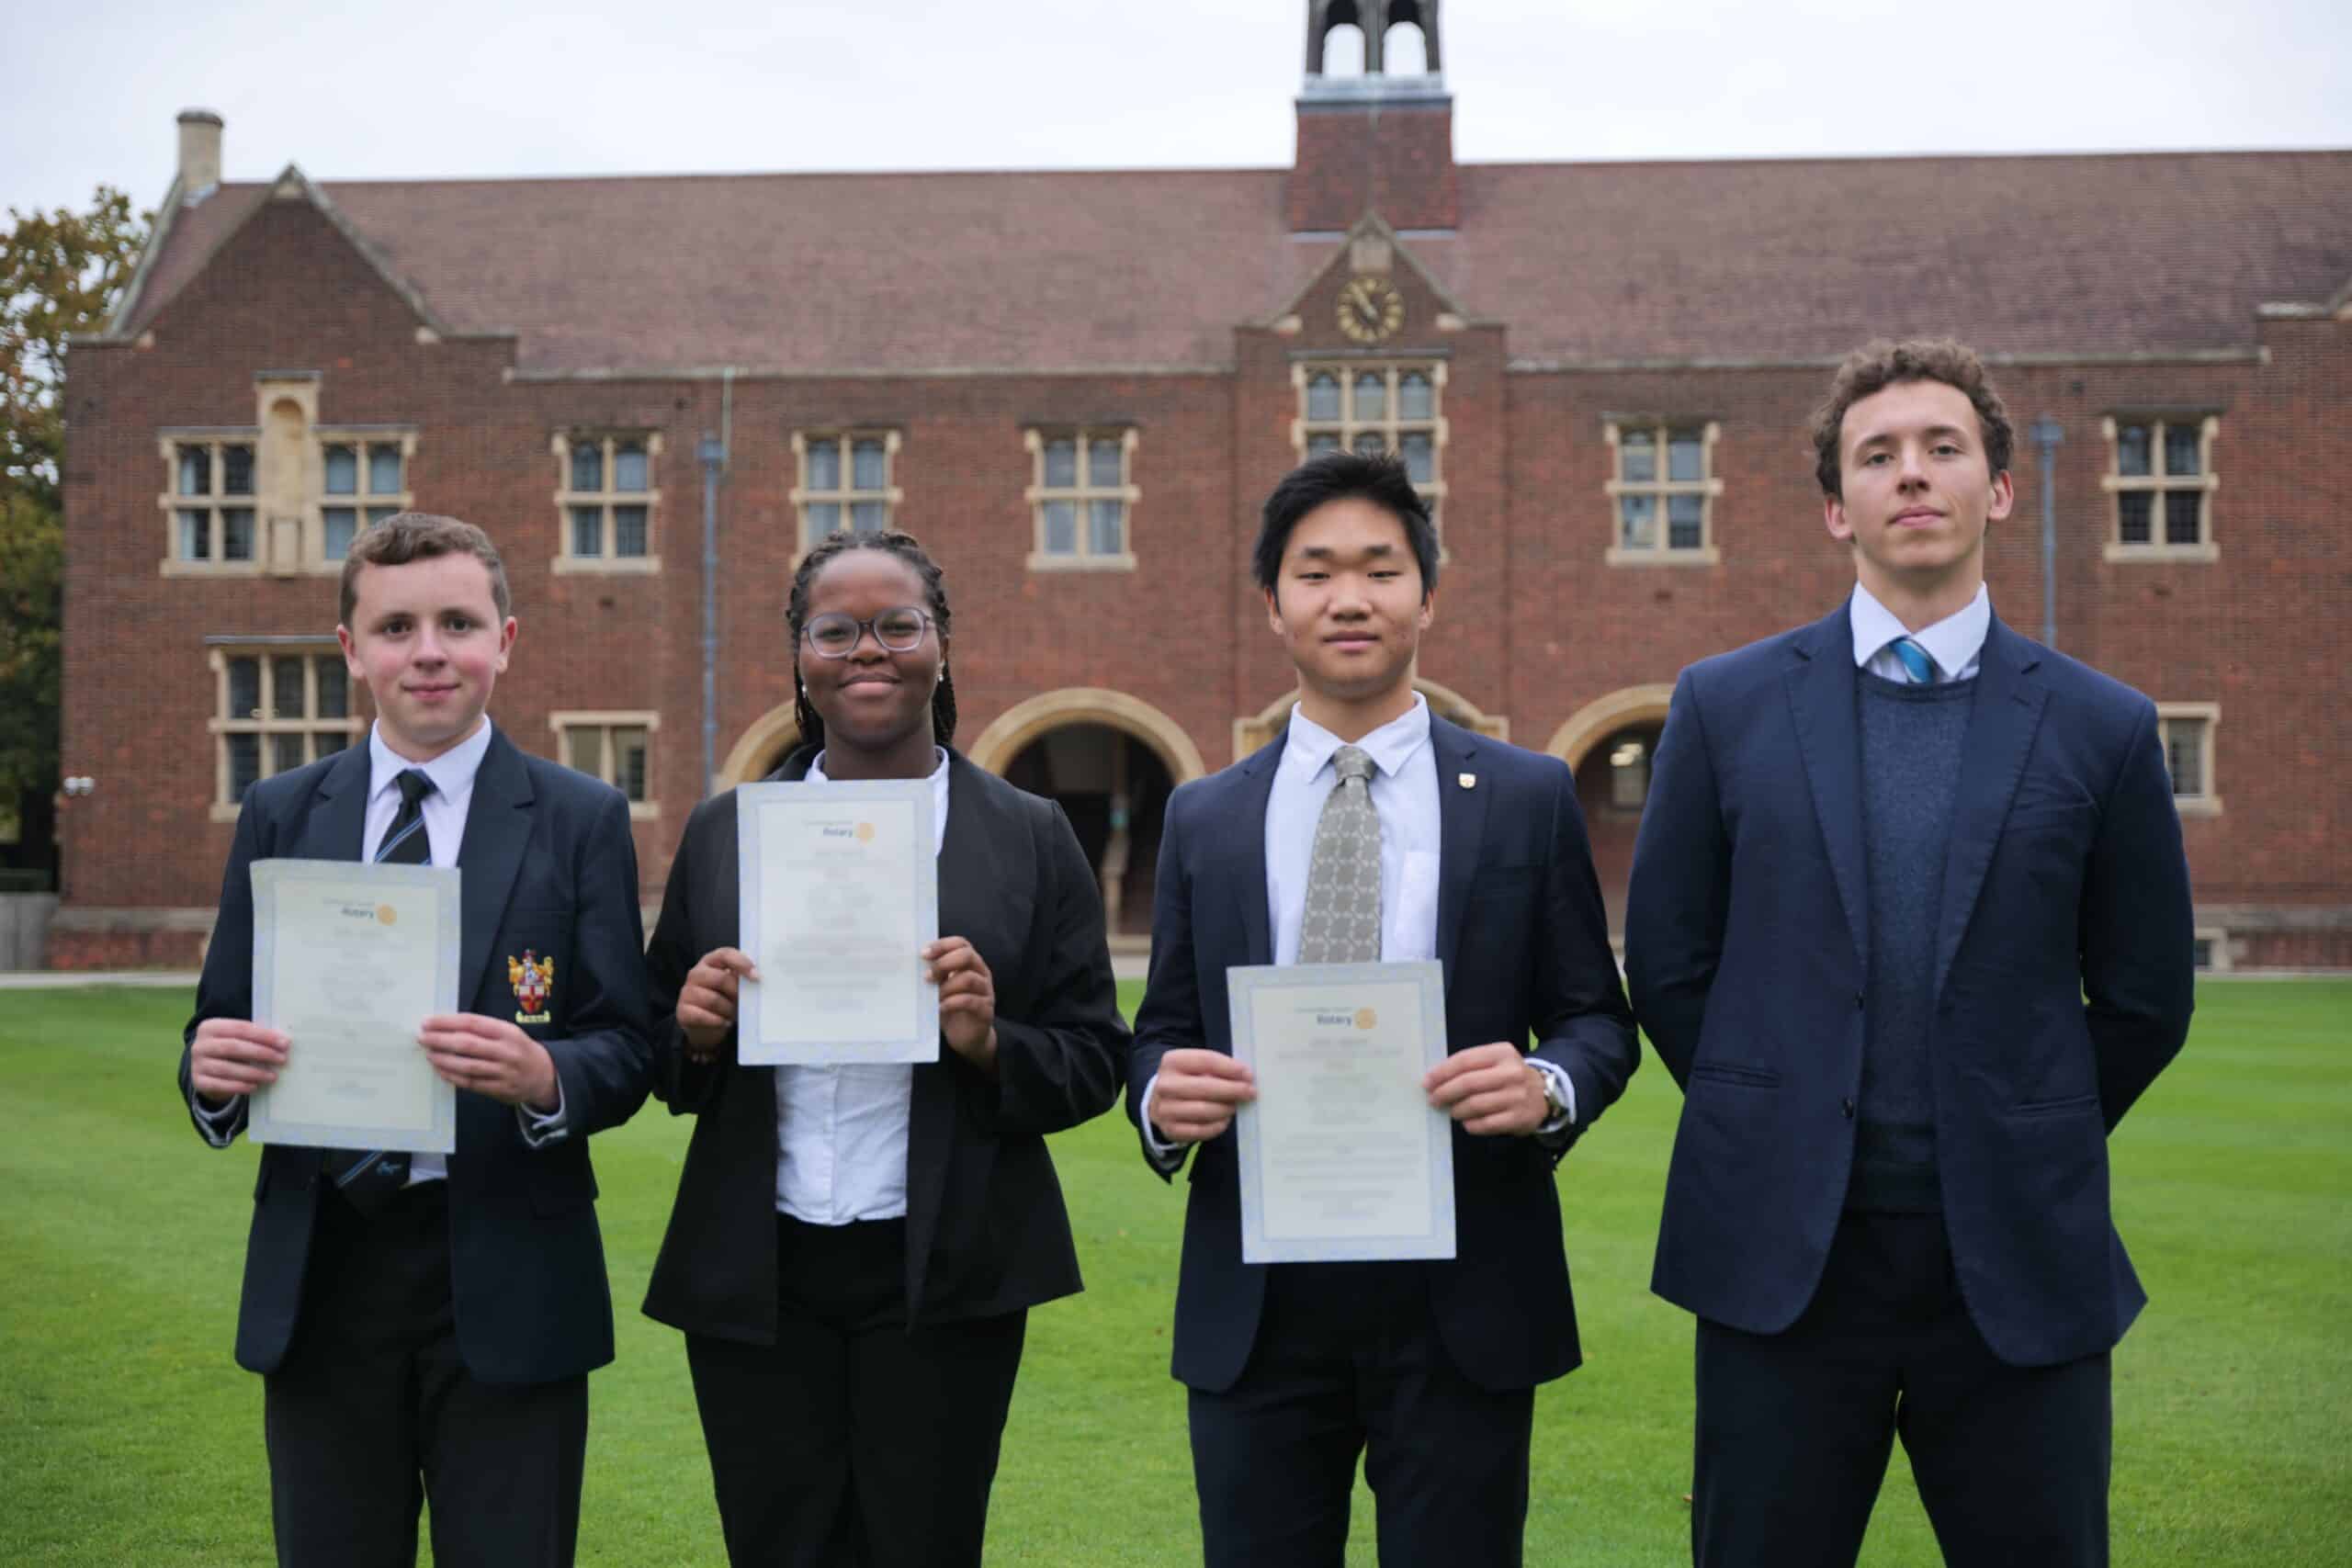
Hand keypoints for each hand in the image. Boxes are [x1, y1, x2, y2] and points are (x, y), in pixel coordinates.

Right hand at [188, 1017, 288, 1102]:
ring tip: (272, 1076)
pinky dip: (239, 1086)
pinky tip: (255, 1086)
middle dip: (261, 1053)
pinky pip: (220, 1085)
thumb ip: (254, 1036)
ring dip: (253, 1073)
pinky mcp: (198, 1082)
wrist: (207, 1070)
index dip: (264, 1035)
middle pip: (233, 1047)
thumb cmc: (230, 1050)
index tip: (284, 1043)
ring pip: (227, 1068)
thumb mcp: (238, 1038)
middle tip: (282, 1059)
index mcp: (210, 1027)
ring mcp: (197, 1064)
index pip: (240, 1028)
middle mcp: (200, 1045)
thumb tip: (282, 1040)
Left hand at [419, 1013, 559, 1110]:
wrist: (544, 1075)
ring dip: (443, 1060)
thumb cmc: (519, 1049)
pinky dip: (452, 1076)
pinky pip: (470, 1083)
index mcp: (507, 1032)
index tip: (428, 1022)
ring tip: (428, 1054)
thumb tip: (445, 1026)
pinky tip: (440, 1070)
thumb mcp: (508, 1032)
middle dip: (440, 1040)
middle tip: (422, 1038)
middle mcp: (506, 1051)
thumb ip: (482, 1030)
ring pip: (467, 1066)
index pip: (472, 1023)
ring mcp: (503, 1072)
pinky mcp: (499, 1089)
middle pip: (467, 1044)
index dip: (447, 1022)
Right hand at [678, 947, 756, 1061]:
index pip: (725, 954)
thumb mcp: (734, 987)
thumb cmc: (725, 1000)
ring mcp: (687, 992)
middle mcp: (696, 974)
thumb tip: (758, 978)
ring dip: (728, 1010)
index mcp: (711, 961)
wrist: (707, 1025)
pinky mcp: (683, 1011)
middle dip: (736, 993)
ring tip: (732, 1014)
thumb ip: (742, 978)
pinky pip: (702, 1016)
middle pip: (720, 979)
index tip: (756, 976)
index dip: (741, 963)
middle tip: (743, 1002)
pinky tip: (724, 1022)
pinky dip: (717, 1021)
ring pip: (713, 1000)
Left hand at [925, 937, 996, 1071]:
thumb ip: (934, 974)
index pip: (961, 943)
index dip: (942, 945)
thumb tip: (911, 964)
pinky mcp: (985, 1011)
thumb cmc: (951, 1007)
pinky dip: (952, 1003)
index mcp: (970, 963)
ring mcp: (986, 992)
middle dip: (944, 963)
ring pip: (970, 979)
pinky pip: (971, 1002)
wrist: (967, 1037)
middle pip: (968, 956)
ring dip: (947, 986)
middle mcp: (981, 974)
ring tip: (933, 995)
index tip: (923, 954)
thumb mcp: (941, 988)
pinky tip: (940, 1008)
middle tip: (927, 976)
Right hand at [1149, 1048, 1256, 1145]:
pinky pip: (1200, 1130)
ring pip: (1204, 1110)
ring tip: (1235, 1105)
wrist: (1162, 1102)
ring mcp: (1165, 1109)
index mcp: (1172, 1061)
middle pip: (1205, 1087)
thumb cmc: (1188, 1081)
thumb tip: (1245, 1077)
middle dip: (1232, 1089)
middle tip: (1250, 1092)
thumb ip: (1217, 1067)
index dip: (1230, 1068)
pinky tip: (1225, 1119)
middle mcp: (1165, 1085)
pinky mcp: (1171, 1130)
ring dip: (1225, 1108)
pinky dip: (1217, 1125)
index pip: (1206, 1061)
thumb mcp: (1196, 1067)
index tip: (1248, 1074)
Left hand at [1424, 1042, 1548, 1136]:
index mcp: (1502, 1053)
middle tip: (1433, 1100)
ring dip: (1457, 1110)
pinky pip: (1486, 1124)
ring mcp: (1517, 1096)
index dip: (1442, 1072)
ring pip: (1475, 1105)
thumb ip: (1470, 1065)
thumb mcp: (1495, 1061)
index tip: (1427, 1082)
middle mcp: (1511, 1073)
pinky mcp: (1519, 1118)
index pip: (1465, 1060)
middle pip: (1468, 1083)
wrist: (1544, 1095)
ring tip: (1452, 1111)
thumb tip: (1435, 1079)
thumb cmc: (1508, 1076)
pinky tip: (1467, 1122)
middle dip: (1445, 1093)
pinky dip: (1471, 1125)